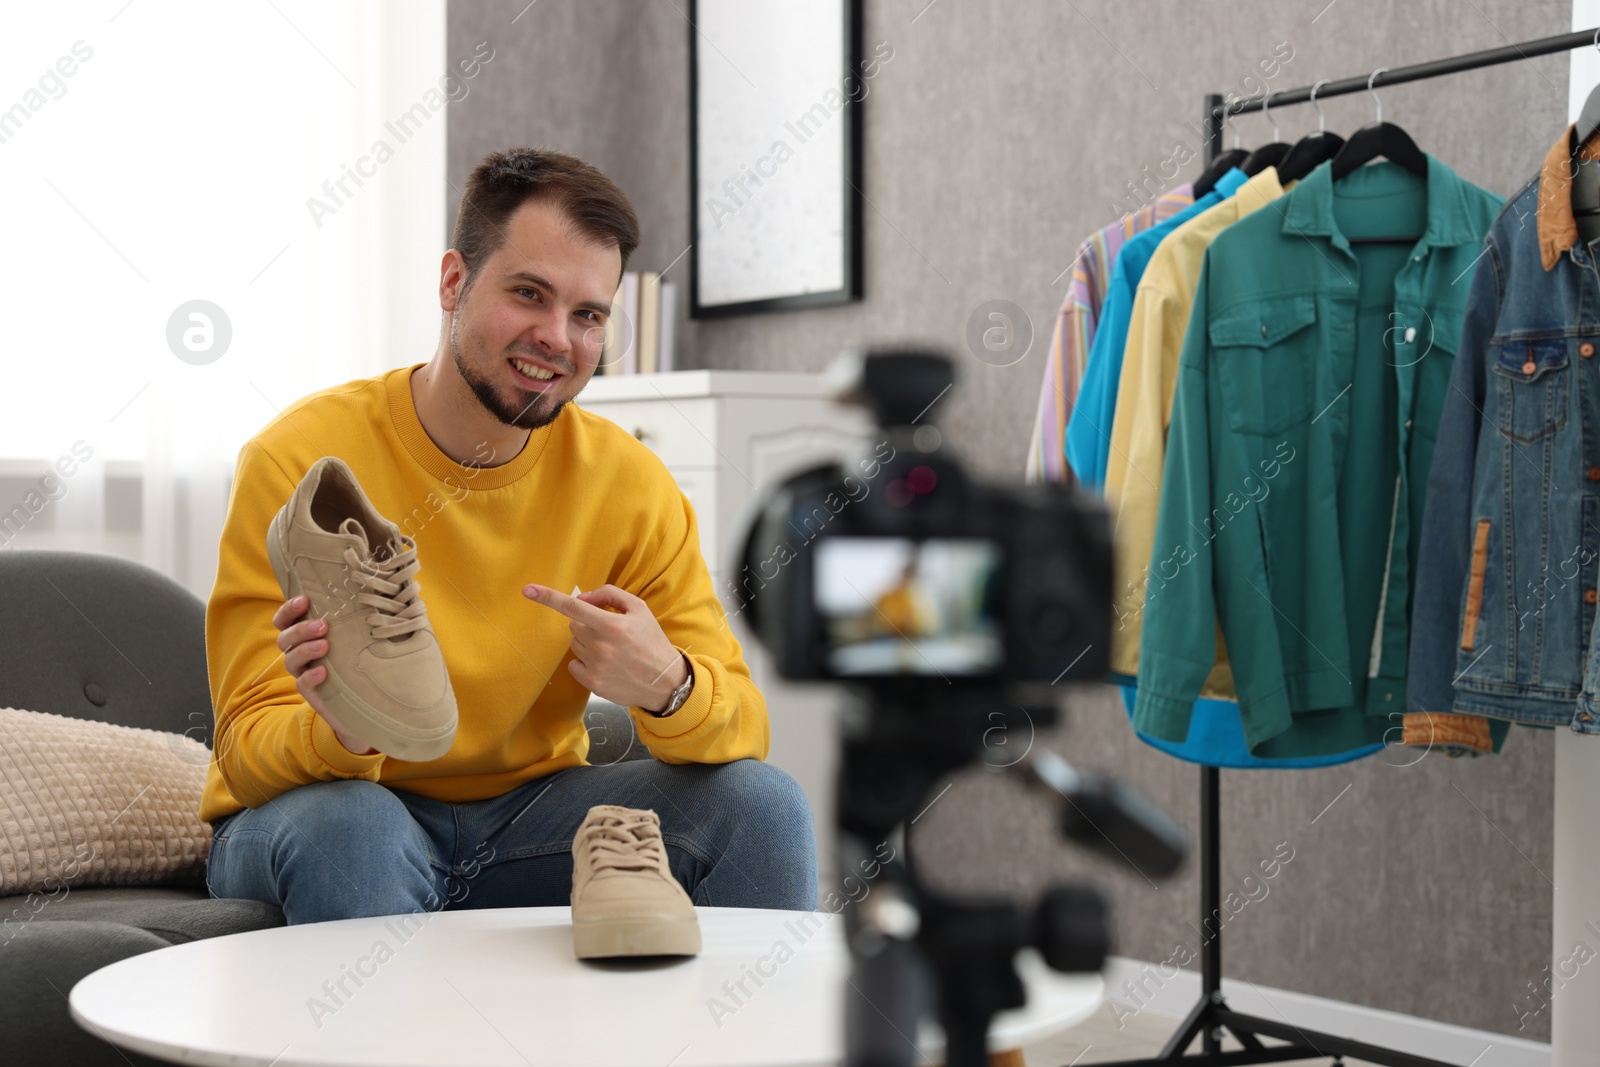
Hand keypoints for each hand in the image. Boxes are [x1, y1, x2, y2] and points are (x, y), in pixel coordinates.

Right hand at [272, 594, 376, 754]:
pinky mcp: (314, 694)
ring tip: (325, 645)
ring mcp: (306, 673)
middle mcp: (304, 652)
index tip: (305, 599)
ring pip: (290, 660)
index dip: (290, 609)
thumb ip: (373, 617)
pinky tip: (323, 672)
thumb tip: (396, 595)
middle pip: (285, 637)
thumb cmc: (372, 661)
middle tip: (323, 626)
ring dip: (304, 649)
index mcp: (312, 635)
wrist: (376, 703)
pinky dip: (309, 677)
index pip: (287, 619)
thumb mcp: (371, 638)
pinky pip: (301, 685)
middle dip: (300, 628)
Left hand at [522, 583, 688, 711]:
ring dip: (587, 643)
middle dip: (586, 625)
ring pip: (574, 645)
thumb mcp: (639, 609)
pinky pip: (573, 665)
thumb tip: (583, 598)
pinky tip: (605, 665)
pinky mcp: (593, 683)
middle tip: (608, 632)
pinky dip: (584, 662)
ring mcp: (595, 666)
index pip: (573, 607)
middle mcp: (601, 645)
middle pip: (573, 626)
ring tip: (611, 650)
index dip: (548, 597)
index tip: (527, 590)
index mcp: (612, 624)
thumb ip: (610, 595)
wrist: (664, 681)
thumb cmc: (651, 641)